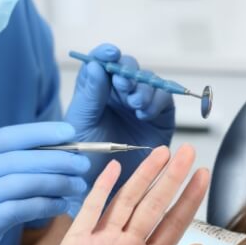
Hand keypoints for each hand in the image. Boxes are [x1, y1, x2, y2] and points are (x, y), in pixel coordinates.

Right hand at [0, 122, 89, 244]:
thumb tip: (49, 155)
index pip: (8, 136)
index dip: (42, 132)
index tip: (70, 132)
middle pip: (23, 158)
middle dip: (60, 160)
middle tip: (84, 164)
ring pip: (27, 182)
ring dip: (59, 183)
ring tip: (79, 186)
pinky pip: (24, 208)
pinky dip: (48, 205)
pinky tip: (62, 205)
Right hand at [41, 145, 209, 244]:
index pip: (174, 222)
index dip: (189, 198)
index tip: (202, 176)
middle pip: (154, 205)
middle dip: (172, 178)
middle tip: (187, 153)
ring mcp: (102, 243)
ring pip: (127, 201)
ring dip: (144, 176)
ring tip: (161, 154)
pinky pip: (91, 211)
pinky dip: (101, 189)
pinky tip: (113, 170)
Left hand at [64, 43, 175, 196]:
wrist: (102, 191)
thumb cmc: (85, 161)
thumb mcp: (82, 124)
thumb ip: (89, 95)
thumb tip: (94, 66)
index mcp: (96, 92)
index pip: (102, 63)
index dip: (106, 54)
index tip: (109, 53)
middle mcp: (118, 95)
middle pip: (128, 69)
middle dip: (128, 72)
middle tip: (124, 83)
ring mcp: (139, 106)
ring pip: (148, 82)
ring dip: (143, 87)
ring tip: (135, 103)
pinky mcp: (159, 119)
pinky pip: (164, 101)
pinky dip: (156, 101)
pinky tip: (145, 112)